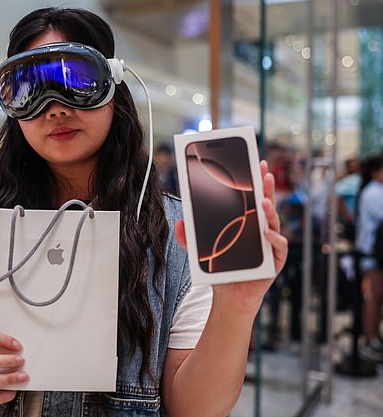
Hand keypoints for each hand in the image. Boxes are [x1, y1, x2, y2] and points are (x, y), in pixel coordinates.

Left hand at [174, 160, 288, 313]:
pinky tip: (266, 232)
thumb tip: (180, 223)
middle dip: (266, 188)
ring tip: (264, 202)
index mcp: (246, 223)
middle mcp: (261, 229)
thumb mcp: (200, 252)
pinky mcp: (275, 259)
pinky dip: (274, 238)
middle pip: (266, 204)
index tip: (255, 164)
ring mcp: (270, 243)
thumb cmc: (220, 269)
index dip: (255, 181)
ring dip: (269, 211)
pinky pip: (278, 246)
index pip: (252, 198)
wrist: (230, 295)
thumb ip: (189, 238)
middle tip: (264, 173)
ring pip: (273, 222)